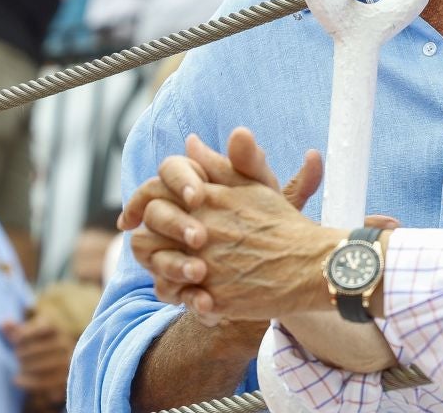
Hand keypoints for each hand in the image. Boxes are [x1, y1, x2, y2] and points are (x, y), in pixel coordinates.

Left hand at [2, 315, 75, 403]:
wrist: (57, 361)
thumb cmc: (37, 343)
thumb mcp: (28, 333)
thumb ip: (15, 330)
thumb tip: (4, 324)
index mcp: (56, 329)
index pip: (43, 328)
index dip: (26, 333)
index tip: (14, 339)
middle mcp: (64, 344)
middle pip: (42, 348)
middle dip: (24, 352)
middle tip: (16, 354)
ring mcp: (66, 362)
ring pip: (44, 365)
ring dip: (27, 367)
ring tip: (19, 366)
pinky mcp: (63, 378)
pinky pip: (45, 381)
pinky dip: (28, 382)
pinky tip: (17, 380)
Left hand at [126, 130, 334, 321]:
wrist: (310, 265)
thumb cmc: (282, 224)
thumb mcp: (252, 186)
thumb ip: (218, 165)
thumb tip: (191, 142)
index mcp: (207, 200)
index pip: (153, 193)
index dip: (137, 202)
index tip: (131, 217)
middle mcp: (201, 231)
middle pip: (146, 234)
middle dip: (146, 240)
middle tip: (153, 246)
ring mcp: (206, 267)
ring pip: (157, 270)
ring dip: (162, 270)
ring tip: (176, 270)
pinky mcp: (215, 299)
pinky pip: (178, 298)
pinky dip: (181, 296)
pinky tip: (193, 292)